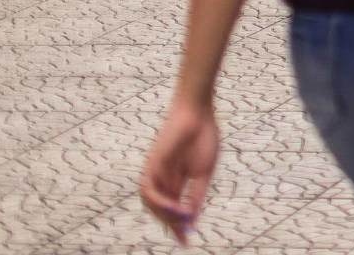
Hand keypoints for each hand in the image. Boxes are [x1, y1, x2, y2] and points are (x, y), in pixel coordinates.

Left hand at [139, 97, 219, 242]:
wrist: (198, 113)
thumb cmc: (204, 137)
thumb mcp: (203, 172)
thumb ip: (196, 194)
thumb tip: (192, 218)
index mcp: (177, 181)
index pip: (173, 209)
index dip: (178, 226)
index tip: (186, 241)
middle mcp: (163, 180)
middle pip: (162, 210)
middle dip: (172, 225)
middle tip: (184, 235)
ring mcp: (156, 173)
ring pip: (152, 204)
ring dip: (164, 216)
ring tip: (181, 221)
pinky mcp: (151, 166)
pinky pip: (149, 191)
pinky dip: (160, 202)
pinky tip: (174, 207)